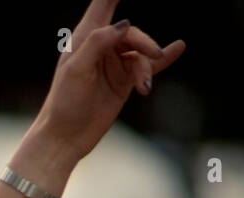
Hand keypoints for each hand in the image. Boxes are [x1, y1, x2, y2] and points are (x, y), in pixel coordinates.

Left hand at [35, 0, 185, 164]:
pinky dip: (164, 58)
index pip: (102, 5)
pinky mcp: (123, 82)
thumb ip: (98, 42)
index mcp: (84, 39)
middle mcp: (100, 48)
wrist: (66, 138)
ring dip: (146, 67)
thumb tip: (125, 23)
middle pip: (132, 33)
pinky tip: (179, 47)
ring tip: (144, 86)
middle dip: (144, 43)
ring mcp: (113, 65)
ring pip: (141, 54)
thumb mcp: (76, 70)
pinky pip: (148, 66)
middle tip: (153, 54)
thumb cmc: (64, 103)